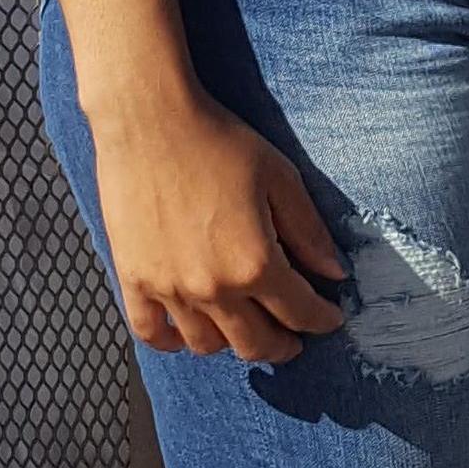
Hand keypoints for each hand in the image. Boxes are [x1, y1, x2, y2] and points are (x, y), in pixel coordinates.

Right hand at [91, 81, 347, 360]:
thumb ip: (308, 231)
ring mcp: (170, 290)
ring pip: (206, 345)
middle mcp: (214, 288)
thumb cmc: (217, 141)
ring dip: (232, 343)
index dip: (321, 320)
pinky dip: (172, 341)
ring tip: (244, 329)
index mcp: (256, 263)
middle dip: (282, 345)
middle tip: (292, 338)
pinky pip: (153, 333)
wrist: (150, 121)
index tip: (330, 319)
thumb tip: (334, 273)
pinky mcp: (134, 280)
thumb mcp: (280, 178)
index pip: (299, 312)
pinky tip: (188, 333)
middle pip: (254, 343)